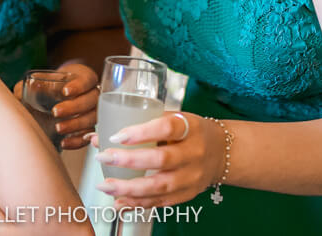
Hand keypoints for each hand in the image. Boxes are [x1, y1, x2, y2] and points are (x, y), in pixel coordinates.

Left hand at [12, 62, 97, 149]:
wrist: (54, 97)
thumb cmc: (51, 86)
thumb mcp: (42, 81)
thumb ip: (32, 85)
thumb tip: (25, 92)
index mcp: (84, 78)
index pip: (87, 80)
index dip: (78, 86)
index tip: (65, 91)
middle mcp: (92, 94)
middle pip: (92, 100)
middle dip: (74, 107)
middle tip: (55, 112)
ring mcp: (92, 111)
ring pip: (93, 118)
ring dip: (76, 124)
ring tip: (58, 128)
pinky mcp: (89, 127)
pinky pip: (88, 135)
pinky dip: (78, 141)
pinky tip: (65, 142)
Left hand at [94, 112, 227, 207]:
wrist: (222, 153)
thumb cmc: (190, 132)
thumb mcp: (174, 119)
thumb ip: (140, 124)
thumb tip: (99, 136)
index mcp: (190, 128)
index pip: (166, 128)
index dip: (141, 132)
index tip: (116, 136)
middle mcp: (193, 153)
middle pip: (161, 159)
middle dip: (128, 160)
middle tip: (103, 158)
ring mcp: (192, 177)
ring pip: (160, 186)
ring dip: (129, 188)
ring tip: (105, 186)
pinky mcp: (187, 194)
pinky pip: (161, 202)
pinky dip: (138, 204)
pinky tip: (120, 202)